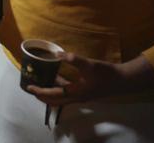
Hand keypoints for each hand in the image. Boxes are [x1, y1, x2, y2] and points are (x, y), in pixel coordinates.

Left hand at [27, 54, 153, 104]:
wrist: (124, 80)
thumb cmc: (107, 74)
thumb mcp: (89, 64)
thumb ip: (73, 59)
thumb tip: (57, 54)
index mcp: (76, 93)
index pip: (53, 95)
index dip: (40, 91)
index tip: (29, 87)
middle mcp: (77, 98)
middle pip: (54, 100)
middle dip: (42, 96)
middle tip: (32, 88)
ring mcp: (82, 96)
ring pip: (61, 97)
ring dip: (50, 92)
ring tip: (40, 82)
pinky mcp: (86, 92)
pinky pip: (68, 92)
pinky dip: (59, 87)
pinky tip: (57, 77)